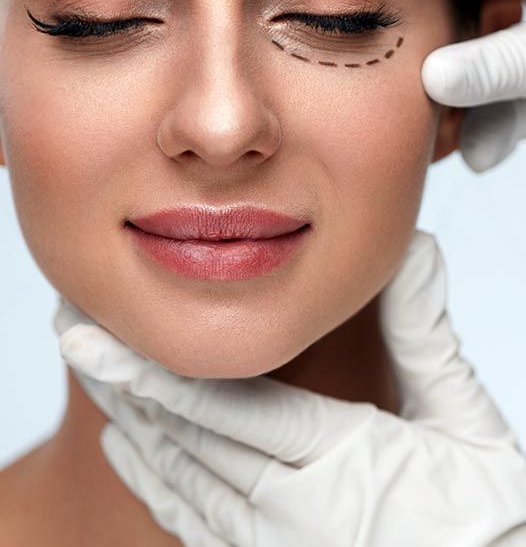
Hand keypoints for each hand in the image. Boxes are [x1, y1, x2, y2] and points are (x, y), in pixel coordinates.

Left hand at [54, 230, 525, 546]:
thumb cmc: (488, 514)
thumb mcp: (464, 421)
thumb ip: (426, 337)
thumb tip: (415, 249)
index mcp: (342, 466)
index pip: (232, 411)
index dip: (162, 375)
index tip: (105, 342)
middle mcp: (295, 516)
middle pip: (191, 442)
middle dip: (127, 388)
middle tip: (76, 339)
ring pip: (185, 482)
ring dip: (133, 428)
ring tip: (93, 379)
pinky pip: (198, 525)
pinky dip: (157, 485)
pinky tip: (130, 453)